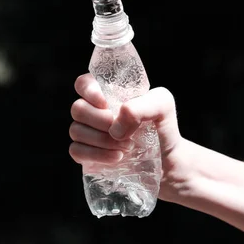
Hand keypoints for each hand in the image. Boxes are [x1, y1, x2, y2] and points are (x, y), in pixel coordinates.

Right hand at [69, 73, 190, 201]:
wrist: (167, 160)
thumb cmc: (162, 127)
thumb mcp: (163, 105)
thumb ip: (143, 105)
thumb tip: (116, 125)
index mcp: (108, 93)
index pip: (83, 83)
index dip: (89, 91)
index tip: (106, 103)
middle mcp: (94, 110)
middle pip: (77, 108)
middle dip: (100, 121)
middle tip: (124, 131)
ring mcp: (88, 133)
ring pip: (76, 131)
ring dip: (102, 140)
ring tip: (127, 146)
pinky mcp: (87, 154)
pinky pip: (76, 151)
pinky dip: (96, 155)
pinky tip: (117, 157)